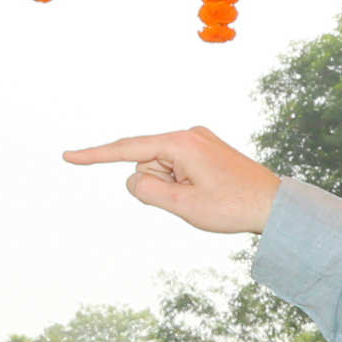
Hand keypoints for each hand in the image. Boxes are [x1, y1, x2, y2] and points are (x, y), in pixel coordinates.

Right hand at [61, 127, 281, 235]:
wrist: (274, 205)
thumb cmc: (233, 206)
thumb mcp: (182, 206)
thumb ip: (146, 192)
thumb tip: (132, 179)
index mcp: (181, 143)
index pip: (127, 149)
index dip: (95, 155)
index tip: (67, 156)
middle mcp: (188, 134)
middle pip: (146, 164)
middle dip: (157, 186)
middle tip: (191, 200)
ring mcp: (198, 140)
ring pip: (160, 169)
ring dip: (171, 187)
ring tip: (203, 197)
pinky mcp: (204, 149)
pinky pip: (175, 168)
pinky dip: (181, 184)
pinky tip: (206, 191)